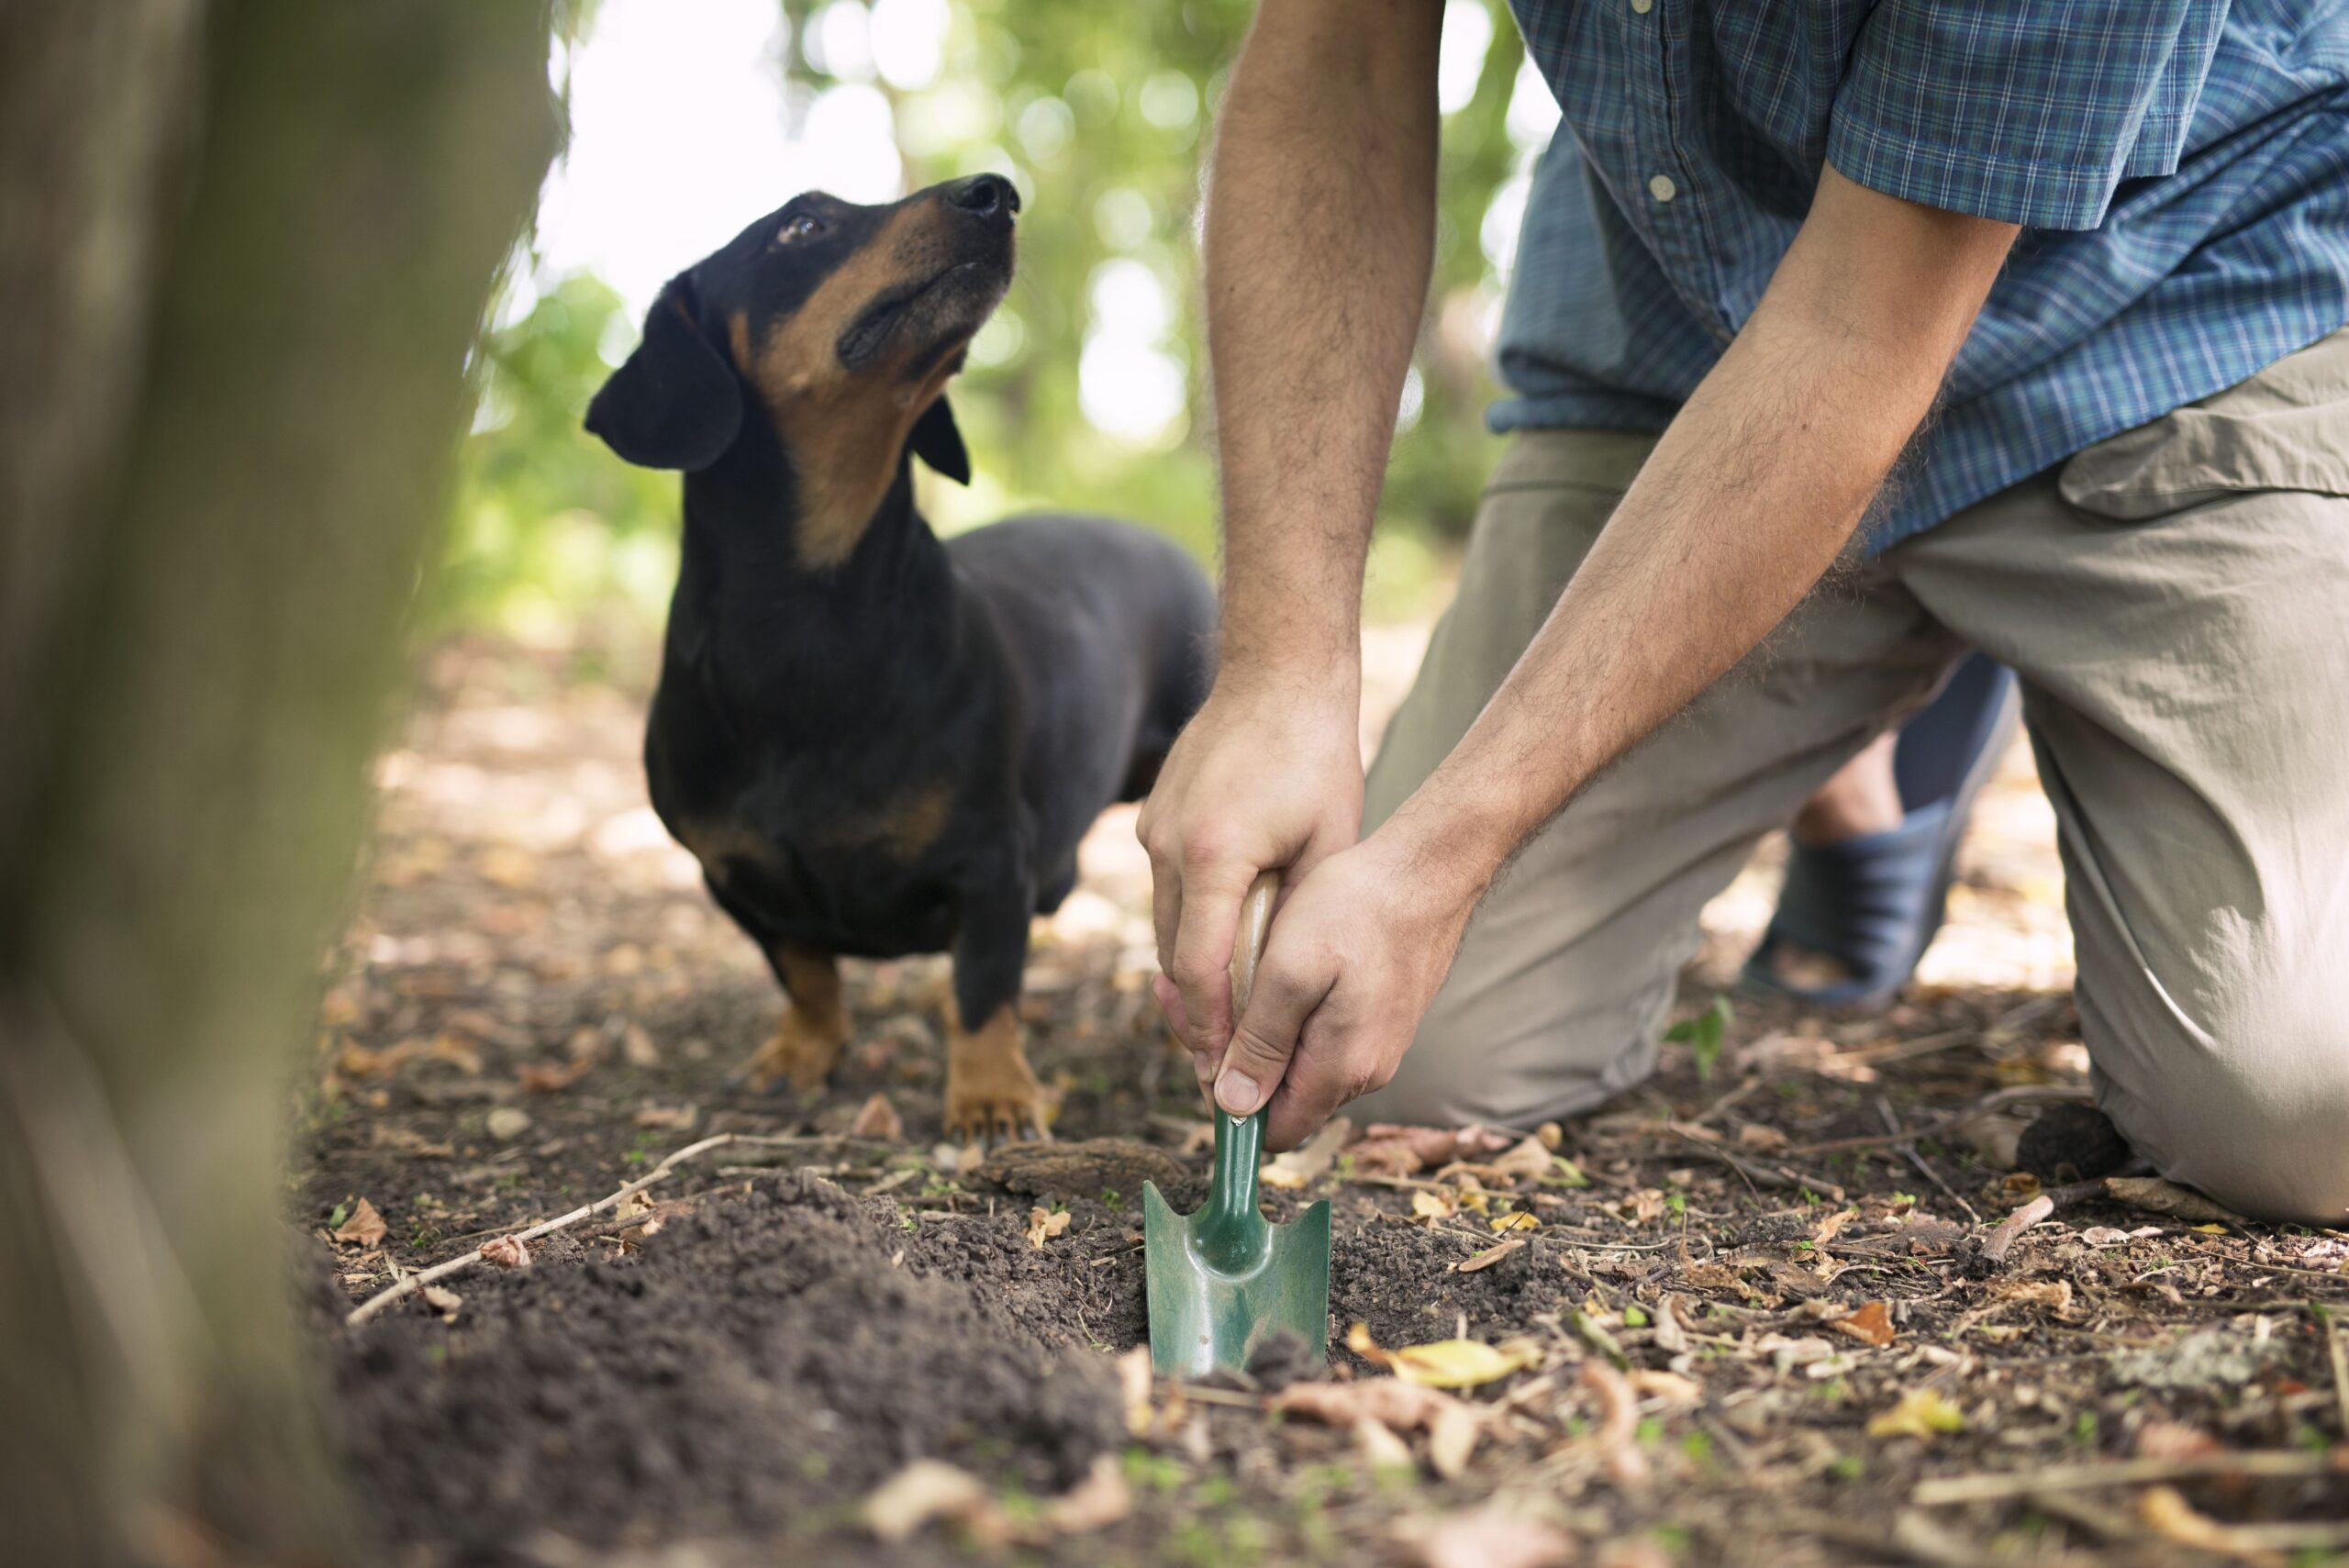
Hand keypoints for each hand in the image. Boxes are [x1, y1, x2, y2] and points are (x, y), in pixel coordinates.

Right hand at [1137, 681, 1361, 1084]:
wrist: (1277, 675)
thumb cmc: (1317, 758)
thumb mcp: (1328, 847)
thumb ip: (1298, 919)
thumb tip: (1283, 994)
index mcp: (1215, 856)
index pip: (1200, 968)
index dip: (1211, 1028)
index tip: (1226, 1070)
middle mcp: (1169, 846)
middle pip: (1170, 957)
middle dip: (1196, 1015)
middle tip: (1222, 1064)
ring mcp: (1153, 829)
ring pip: (1164, 927)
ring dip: (1191, 972)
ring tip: (1223, 1021)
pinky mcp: (1153, 817)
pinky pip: (1166, 891)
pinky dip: (1189, 925)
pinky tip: (1220, 950)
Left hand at [1214, 823, 1484, 1149]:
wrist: (1428, 868)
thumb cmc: (1358, 909)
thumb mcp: (1290, 971)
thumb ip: (1261, 1044)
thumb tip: (1232, 1107)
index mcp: (1341, 1069)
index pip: (1272, 1132)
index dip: (1227, 1103)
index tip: (1197, 1046)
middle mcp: (1363, 1069)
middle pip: (1281, 1095)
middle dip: (1229, 1052)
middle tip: (1184, 992)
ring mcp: (1375, 1044)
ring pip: (1296, 1060)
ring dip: (1252, 1027)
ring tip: (1217, 971)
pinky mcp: (1378, 1017)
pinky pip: (1318, 1033)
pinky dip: (1282, 1009)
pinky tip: (1261, 966)